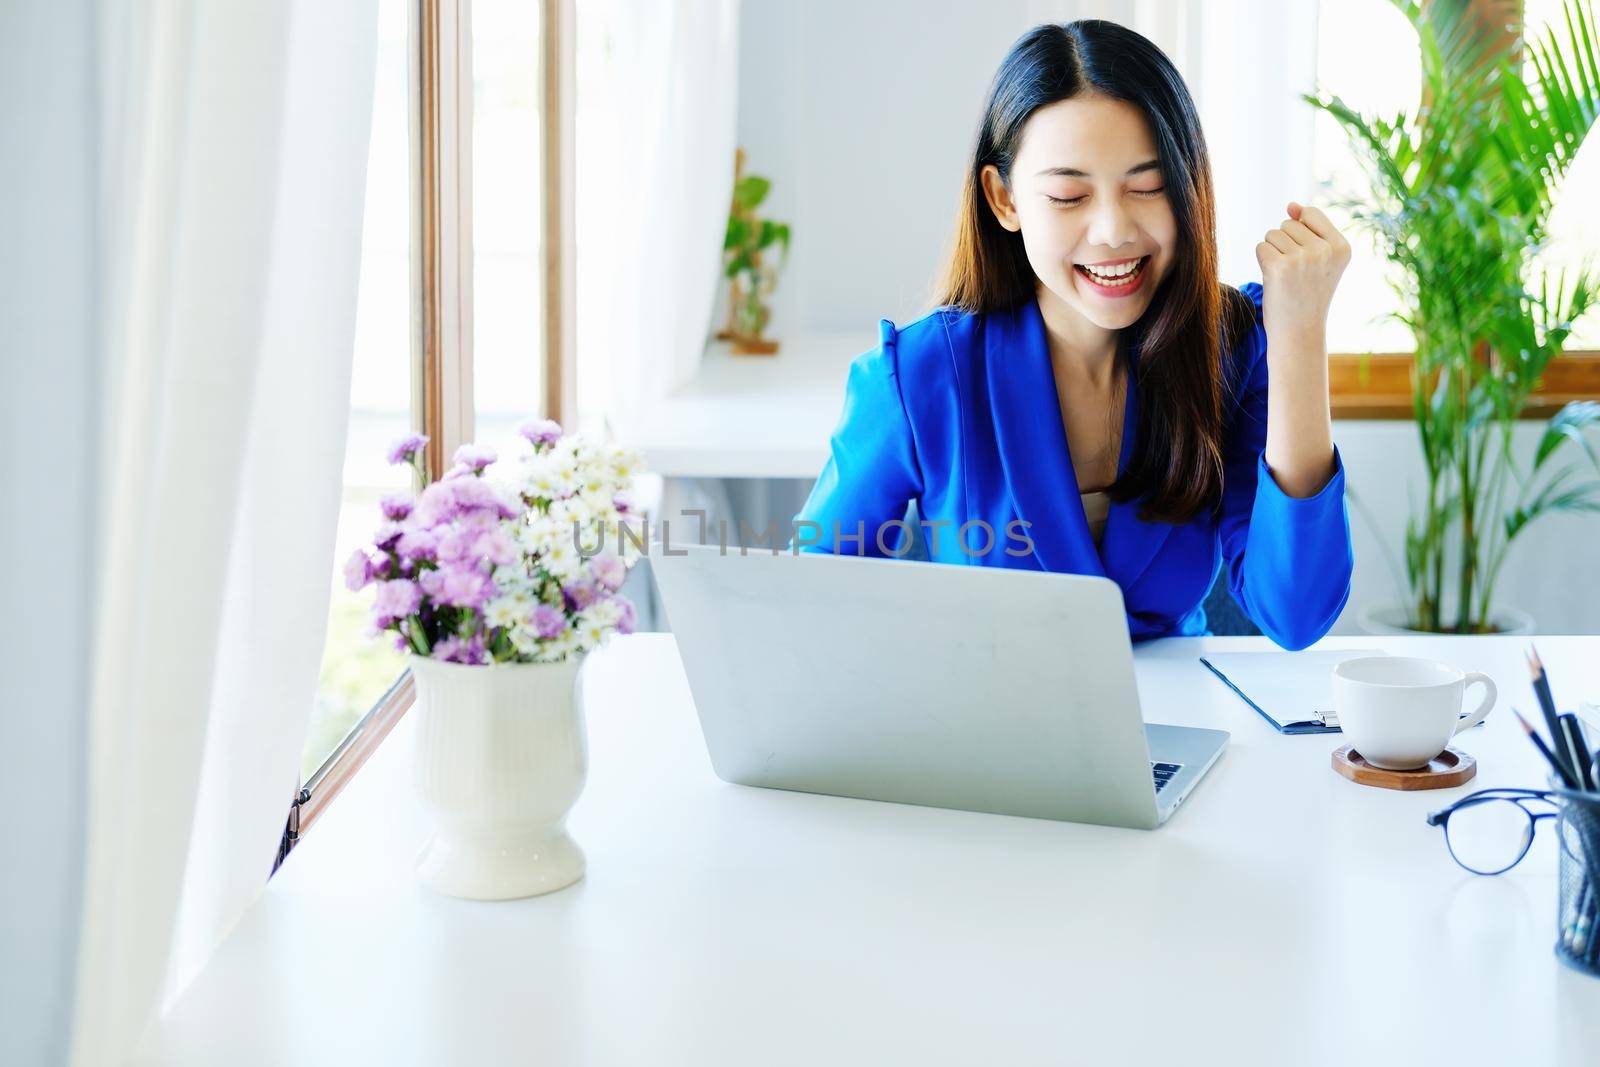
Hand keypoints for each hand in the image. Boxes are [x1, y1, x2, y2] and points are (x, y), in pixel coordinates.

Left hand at [1254, 202, 1350, 351]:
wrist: (1299, 332)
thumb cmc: (1307, 294)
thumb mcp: (1318, 259)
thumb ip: (1308, 228)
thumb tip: (1291, 205)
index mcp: (1341, 247)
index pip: (1311, 214)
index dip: (1300, 233)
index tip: (1306, 259)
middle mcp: (1325, 251)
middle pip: (1288, 224)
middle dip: (1285, 244)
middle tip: (1295, 274)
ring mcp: (1302, 258)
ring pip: (1272, 234)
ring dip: (1272, 252)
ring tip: (1285, 277)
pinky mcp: (1279, 267)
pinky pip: (1261, 247)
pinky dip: (1262, 261)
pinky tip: (1274, 280)